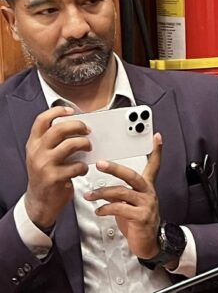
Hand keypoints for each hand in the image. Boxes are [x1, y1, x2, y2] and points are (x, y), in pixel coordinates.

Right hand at [25, 106, 90, 229]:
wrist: (40, 202)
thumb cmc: (46, 176)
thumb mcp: (43, 156)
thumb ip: (54, 142)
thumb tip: (78, 128)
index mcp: (34, 144)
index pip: (42, 120)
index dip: (57, 111)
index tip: (71, 110)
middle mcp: (37, 152)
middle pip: (59, 129)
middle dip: (78, 126)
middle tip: (87, 130)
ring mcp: (44, 164)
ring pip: (70, 144)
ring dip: (84, 144)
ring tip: (88, 148)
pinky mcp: (54, 177)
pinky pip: (77, 165)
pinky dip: (84, 166)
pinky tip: (82, 169)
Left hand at [85, 133, 162, 258]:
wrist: (149, 244)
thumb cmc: (138, 222)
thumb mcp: (130, 203)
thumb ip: (121, 192)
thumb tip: (104, 187)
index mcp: (147, 187)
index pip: (154, 165)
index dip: (156, 151)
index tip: (156, 137)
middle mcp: (148, 193)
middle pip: (132, 175)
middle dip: (115, 168)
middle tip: (100, 163)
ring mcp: (146, 205)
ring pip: (122, 192)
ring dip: (102, 193)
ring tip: (90, 195)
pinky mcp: (141, 217)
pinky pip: (120, 208)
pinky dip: (106, 208)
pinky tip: (99, 210)